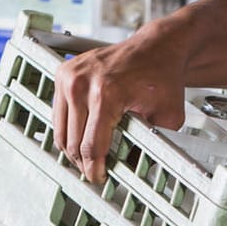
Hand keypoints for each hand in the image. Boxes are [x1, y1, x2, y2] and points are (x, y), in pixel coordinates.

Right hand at [53, 27, 189, 184]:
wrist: (156, 46)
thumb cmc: (162, 76)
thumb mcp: (167, 116)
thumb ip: (152, 144)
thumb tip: (135, 169)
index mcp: (107, 94)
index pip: (92, 145)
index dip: (94, 168)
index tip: (99, 178)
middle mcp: (82, 84)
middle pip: (72, 141)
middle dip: (83, 162)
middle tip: (95, 171)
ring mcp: (69, 76)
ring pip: (61, 129)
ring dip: (72, 147)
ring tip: (88, 157)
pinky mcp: (63, 72)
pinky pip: (58, 112)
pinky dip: (69, 127)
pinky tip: (82, 135)